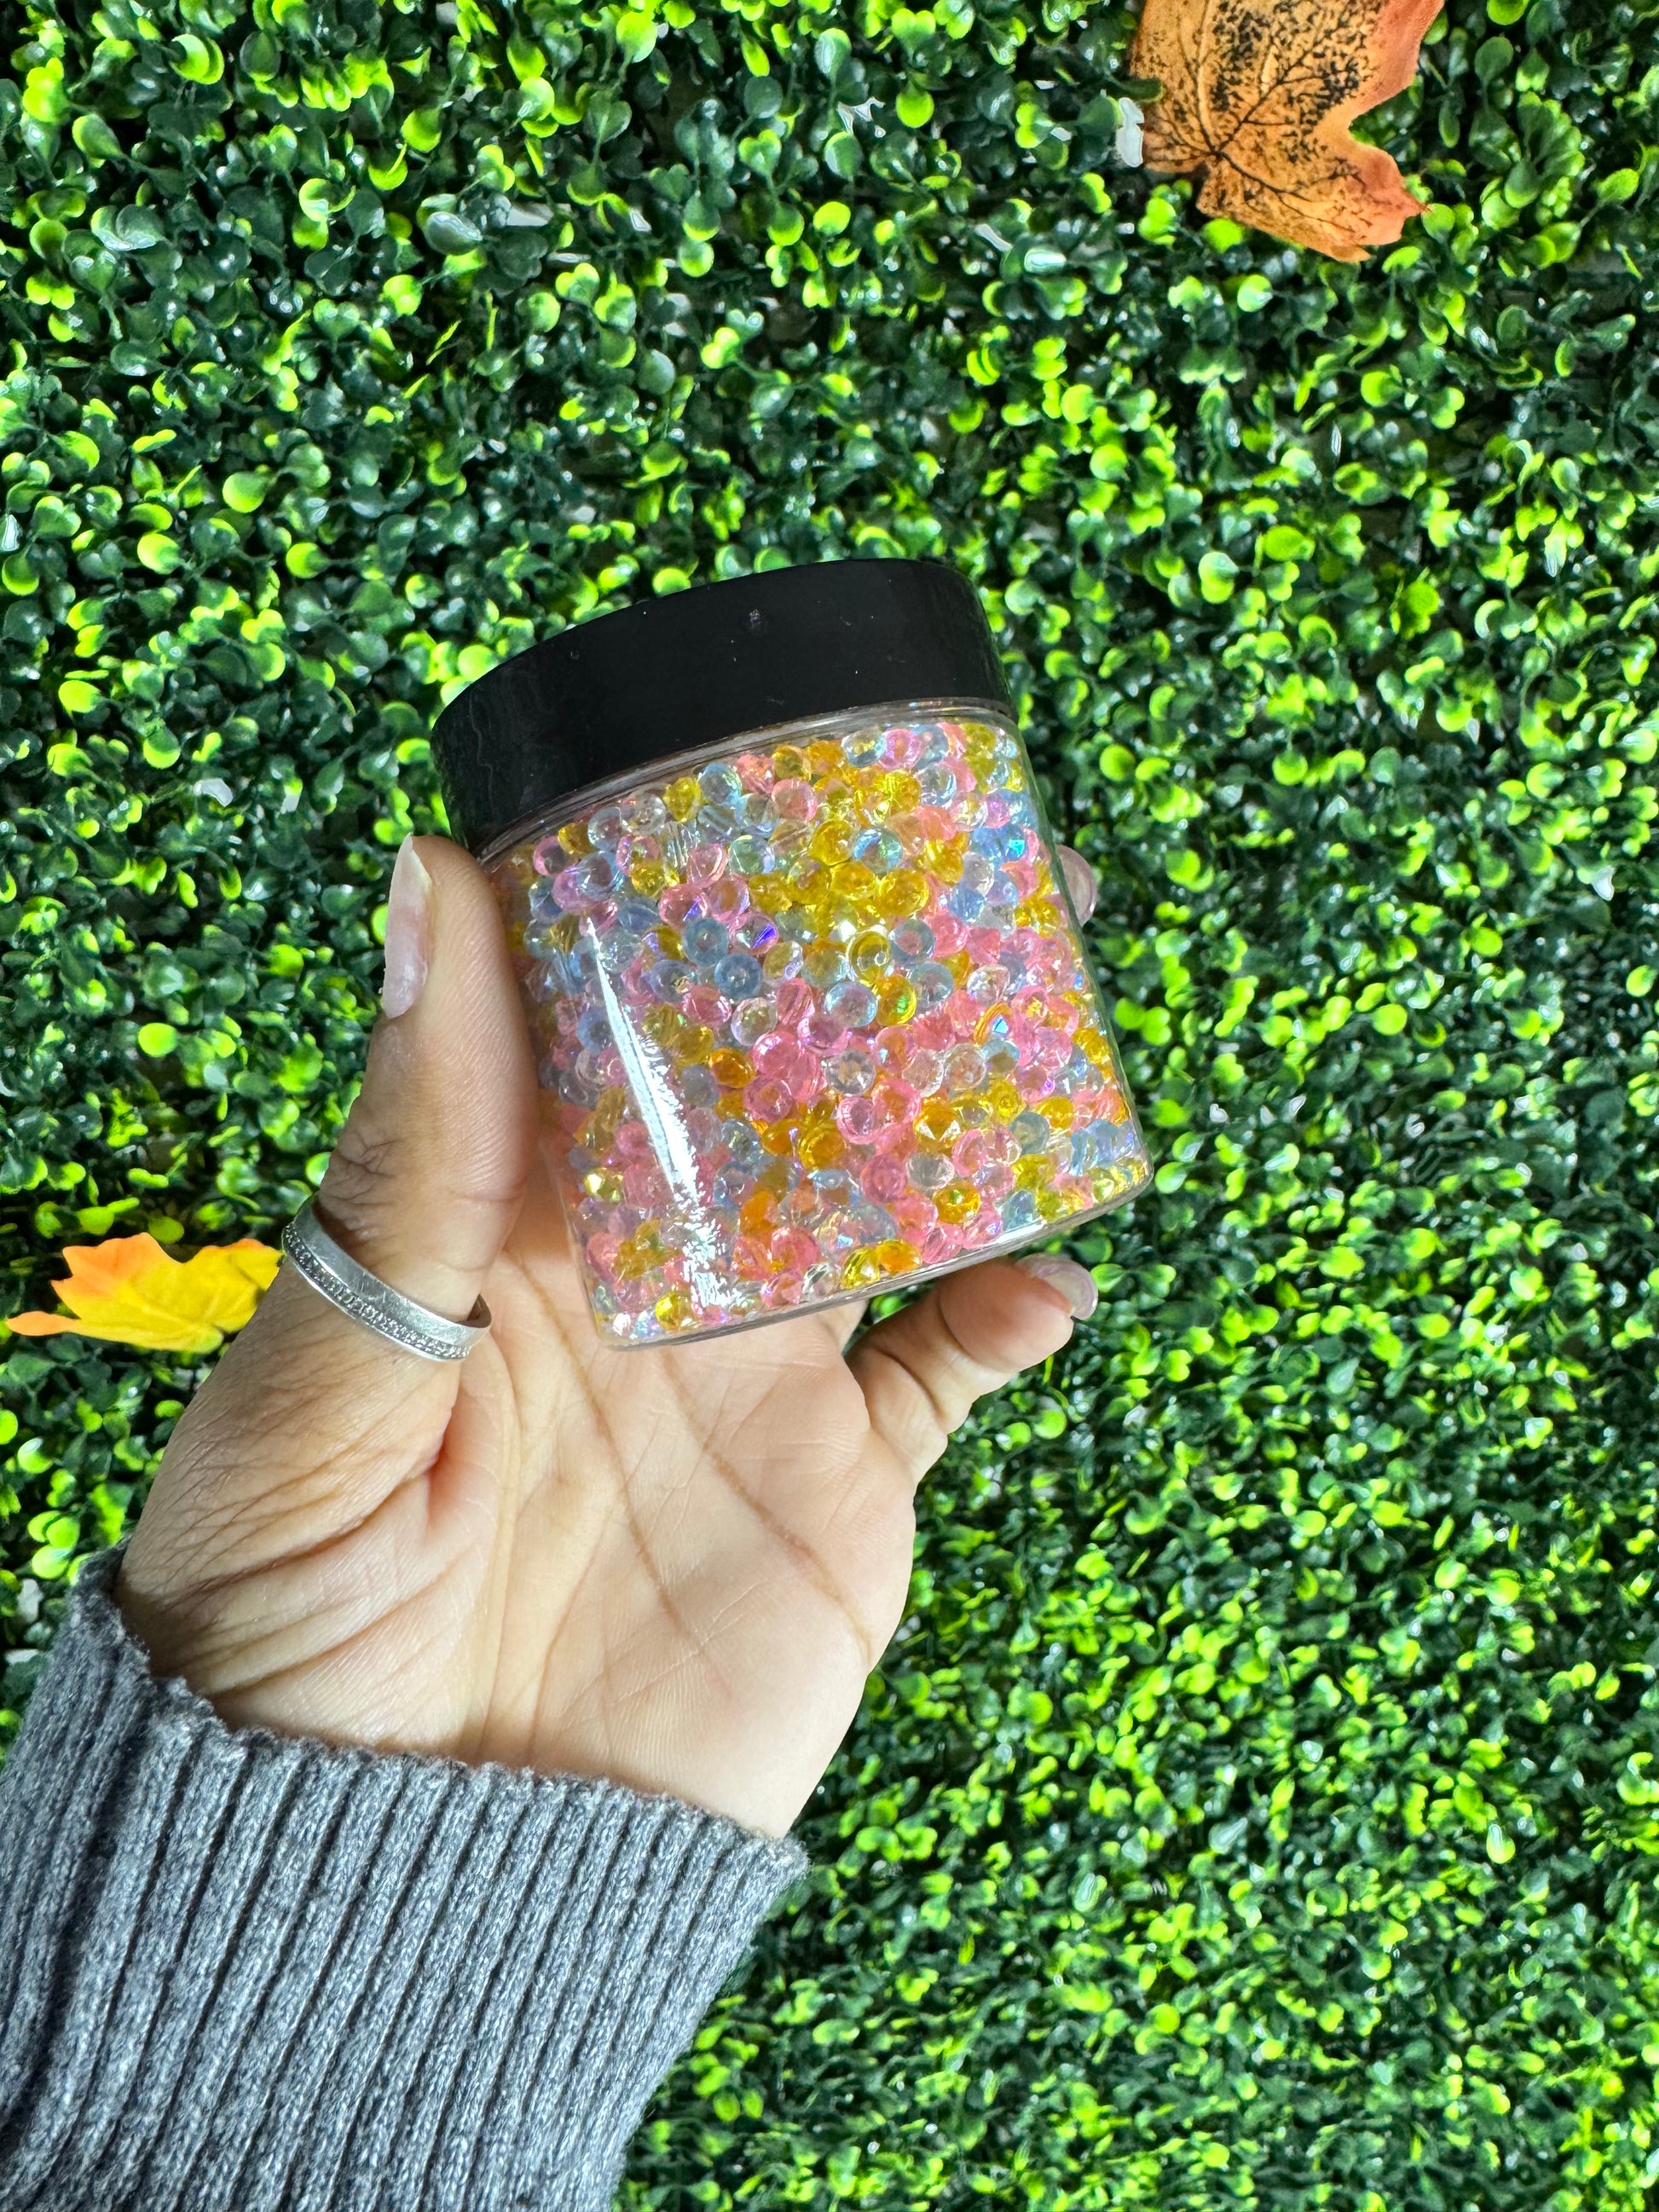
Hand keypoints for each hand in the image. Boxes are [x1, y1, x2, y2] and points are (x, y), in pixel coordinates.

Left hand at [117, 836, 1101, 1837]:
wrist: (400, 1884)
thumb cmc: (294, 1630)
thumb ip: (409, 1163)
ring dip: (965, 1102)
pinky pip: (946, 1381)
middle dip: (862, 972)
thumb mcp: (322, 1391)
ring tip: (1051, 993)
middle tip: (964, 848)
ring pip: (884, 1198)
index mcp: (506, 1221)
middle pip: (774, 1086)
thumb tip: (434, 887)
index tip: (757, 778)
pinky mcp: (838, 1490)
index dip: (676, 900)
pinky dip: (1008, 1318)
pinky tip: (1052, 1272)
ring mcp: (753, 1379)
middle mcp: (646, 1275)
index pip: (603, 1019)